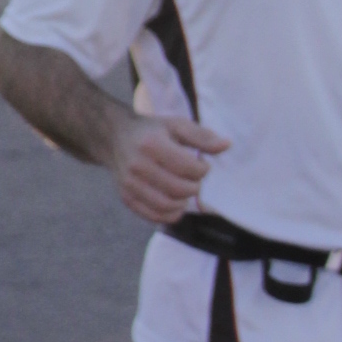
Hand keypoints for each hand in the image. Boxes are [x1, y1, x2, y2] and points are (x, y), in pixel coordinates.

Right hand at [111, 110, 229, 227]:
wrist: (115, 138)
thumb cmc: (151, 131)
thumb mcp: (176, 125)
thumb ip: (202, 136)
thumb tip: (227, 145)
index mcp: (152, 145)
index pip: (189, 168)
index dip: (202, 169)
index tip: (201, 165)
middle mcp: (138, 166)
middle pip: (179, 189)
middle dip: (194, 187)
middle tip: (194, 179)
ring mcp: (130, 184)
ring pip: (168, 206)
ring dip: (183, 202)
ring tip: (185, 191)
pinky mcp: (126, 197)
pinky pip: (154, 216)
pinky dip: (170, 214)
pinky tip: (175, 203)